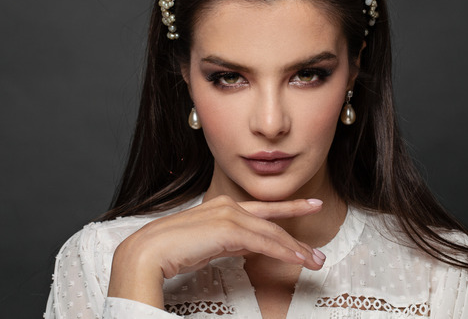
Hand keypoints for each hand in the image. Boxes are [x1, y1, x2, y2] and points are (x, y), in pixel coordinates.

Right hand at [107, 195, 325, 308]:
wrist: (149, 251)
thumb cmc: (171, 250)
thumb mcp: (206, 244)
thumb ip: (226, 242)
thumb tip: (243, 247)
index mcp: (221, 206)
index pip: (262, 209)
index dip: (289, 208)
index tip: (310, 206)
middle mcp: (228, 206)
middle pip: (272, 222)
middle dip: (297, 238)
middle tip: (318, 254)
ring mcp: (229, 216)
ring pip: (272, 233)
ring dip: (296, 249)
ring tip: (315, 262)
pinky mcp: (229, 230)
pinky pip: (264, 242)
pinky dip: (284, 252)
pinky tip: (298, 260)